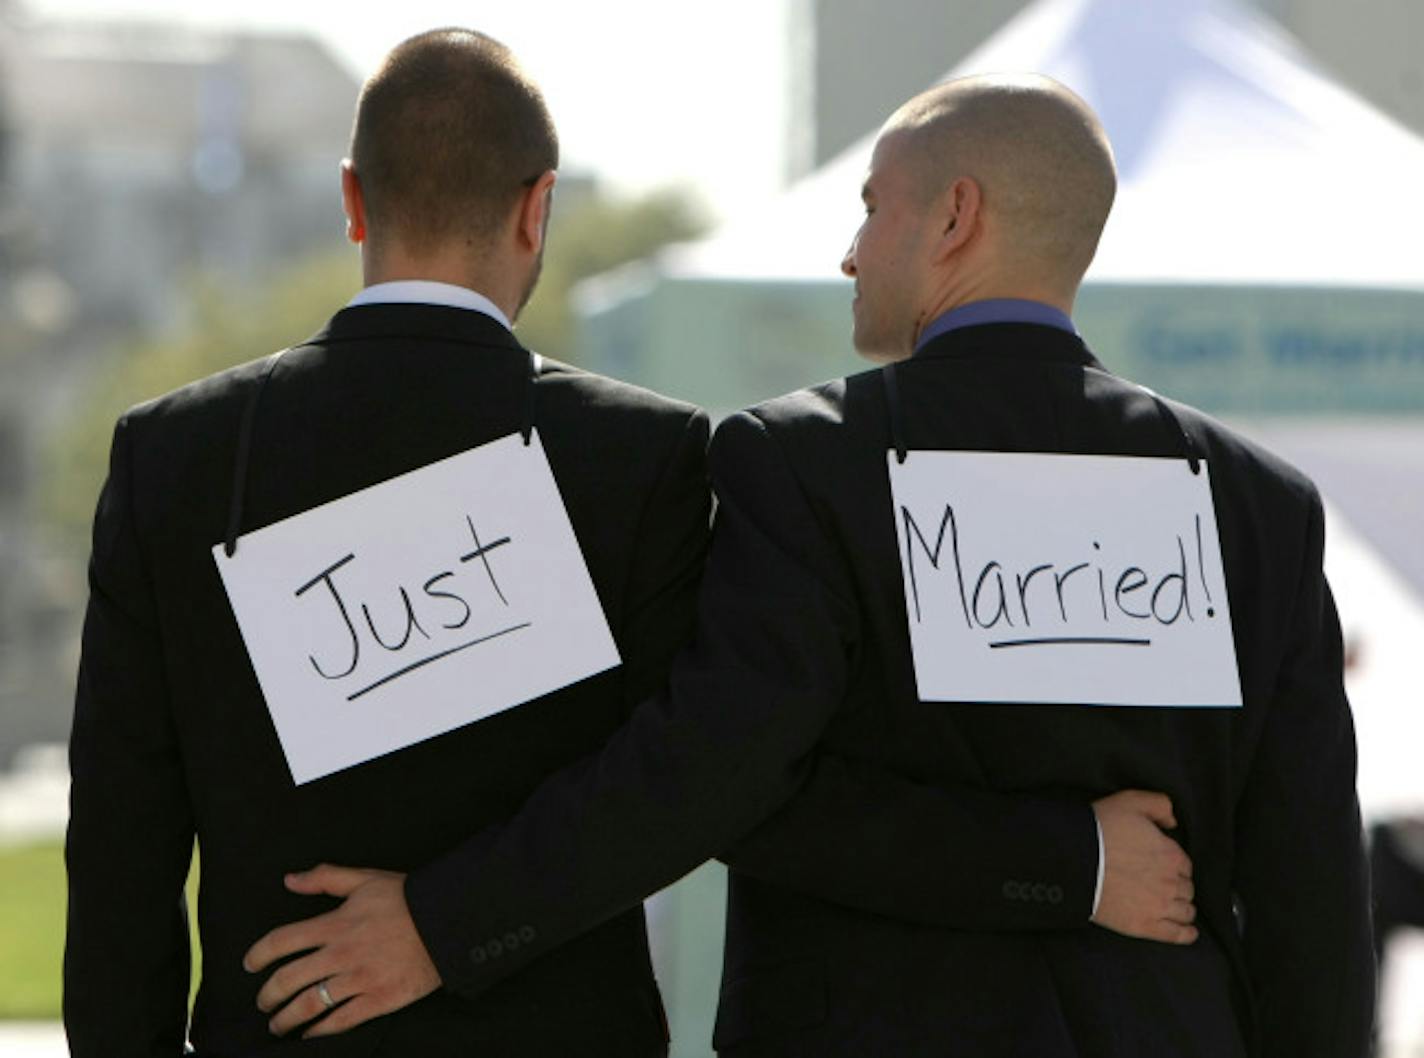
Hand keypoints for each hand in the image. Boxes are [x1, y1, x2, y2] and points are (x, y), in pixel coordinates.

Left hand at [243, 865, 440, 1037]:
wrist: (447, 923)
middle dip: (267, 995)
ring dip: (286, 1019)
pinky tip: (310, 1034)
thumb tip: (291, 880)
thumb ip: (325, 878)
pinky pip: (340, 1021)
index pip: (281, 941)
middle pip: (288, 980)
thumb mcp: (365, 879)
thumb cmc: (406, 899)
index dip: (258, 955)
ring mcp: (358, 980)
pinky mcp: (377, 1000)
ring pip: (308, 1005)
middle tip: (262, 1001)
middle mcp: (341, 954)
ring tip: (278, 1024)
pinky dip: (319, 1031)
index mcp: (335, 924)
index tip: (250, 964)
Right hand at [1090, 790, 1197, 944]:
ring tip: (1175, 907)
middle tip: (1164, 884)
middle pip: (1186, 888)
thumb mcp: (1130, 801)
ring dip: (1183, 908)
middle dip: (1178, 886)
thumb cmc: (1099, 830)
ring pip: (1185, 911)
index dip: (1175, 865)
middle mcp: (1171, 882)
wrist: (1075, 861)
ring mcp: (1159, 906)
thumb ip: (1159, 804)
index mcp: (1170, 854)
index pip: (1184, 865)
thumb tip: (1173, 821)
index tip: (1164, 866)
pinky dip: (1186, 934)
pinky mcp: (1145, 925)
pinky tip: (1187, 932)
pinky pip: (1176, 934)